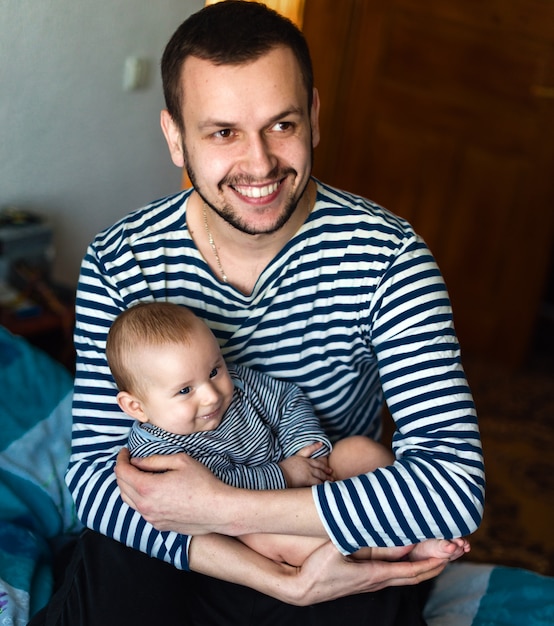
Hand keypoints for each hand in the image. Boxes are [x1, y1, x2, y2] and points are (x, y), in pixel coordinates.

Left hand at [115, 447, 232, 534]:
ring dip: (128, 486)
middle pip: (121, 487)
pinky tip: (150, 491)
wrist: (217, 510)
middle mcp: (145, 506)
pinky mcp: (159, 525)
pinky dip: (138, 498)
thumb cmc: (202, 483)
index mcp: (148, 488)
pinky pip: (141, 510)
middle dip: (122, 471)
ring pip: (129, 501)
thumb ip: (155, 460)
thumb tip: (137, 461)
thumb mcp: (180, 461)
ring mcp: (151, 518)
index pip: (122, 472)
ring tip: (137, 474)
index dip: (121, 459)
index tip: (125, 451)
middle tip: (129, 460)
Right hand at [278, 442, 333, 486]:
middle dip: (326, 471)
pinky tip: (325, 487)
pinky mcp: (307, 479)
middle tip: (331, 474)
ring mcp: (308, 472)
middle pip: (320, 468)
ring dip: (326, 479)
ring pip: (320, 475)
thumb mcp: (293, 459)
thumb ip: (301, 458)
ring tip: (330, 482)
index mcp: (304, 459)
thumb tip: (306, 458)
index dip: (323, 463)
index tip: (328, 464)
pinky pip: (317, 483)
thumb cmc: (284, 468)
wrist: (280, 474)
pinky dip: (322, 485)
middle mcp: (308, 465)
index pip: (316, 460)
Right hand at [284, 541, 448, 605]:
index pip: (410, 571)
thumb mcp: (335, 549)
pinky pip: (395, 576)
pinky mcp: (365, 581)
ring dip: (424, 568)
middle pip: (414, 577)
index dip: (429, 563)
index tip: (446, 554)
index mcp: (373, 574)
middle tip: (453, 554)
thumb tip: (370, 526)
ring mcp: (371, 583)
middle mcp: (377, 581)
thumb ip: (355, 538)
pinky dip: (410, 568)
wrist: (303, 588)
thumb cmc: (317, 569)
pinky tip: (409, 561)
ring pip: (406, 578)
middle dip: (435, 566)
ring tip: (440, 558)